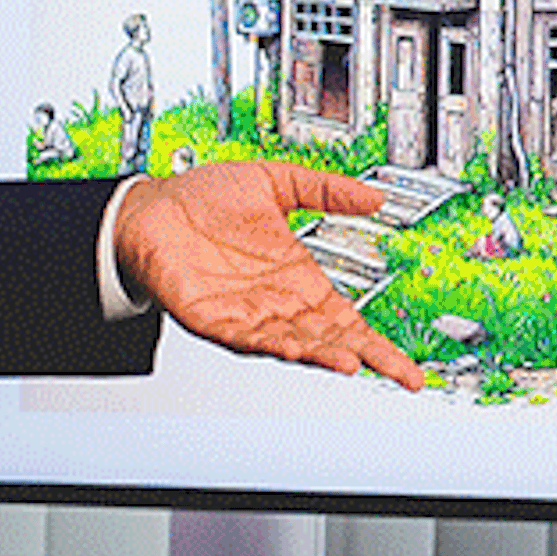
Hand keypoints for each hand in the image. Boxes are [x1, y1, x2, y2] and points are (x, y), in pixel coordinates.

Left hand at [113, 161, 425, 390]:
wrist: (148, 208)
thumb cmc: (203, 199)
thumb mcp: (277, 183)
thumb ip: (325, 190)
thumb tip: (374, 195)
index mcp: (297, 277)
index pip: (346, 319)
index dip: (378, 341)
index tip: (408, 365)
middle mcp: (276, 302)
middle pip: (330, 339)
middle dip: (364, 356)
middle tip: (398, 372)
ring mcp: (246, 313)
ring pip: (294, 343)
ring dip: (322, 354)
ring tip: (352, 361)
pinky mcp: (213, 319)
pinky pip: (248, 338)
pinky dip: (274, 345)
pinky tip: (297, 350)